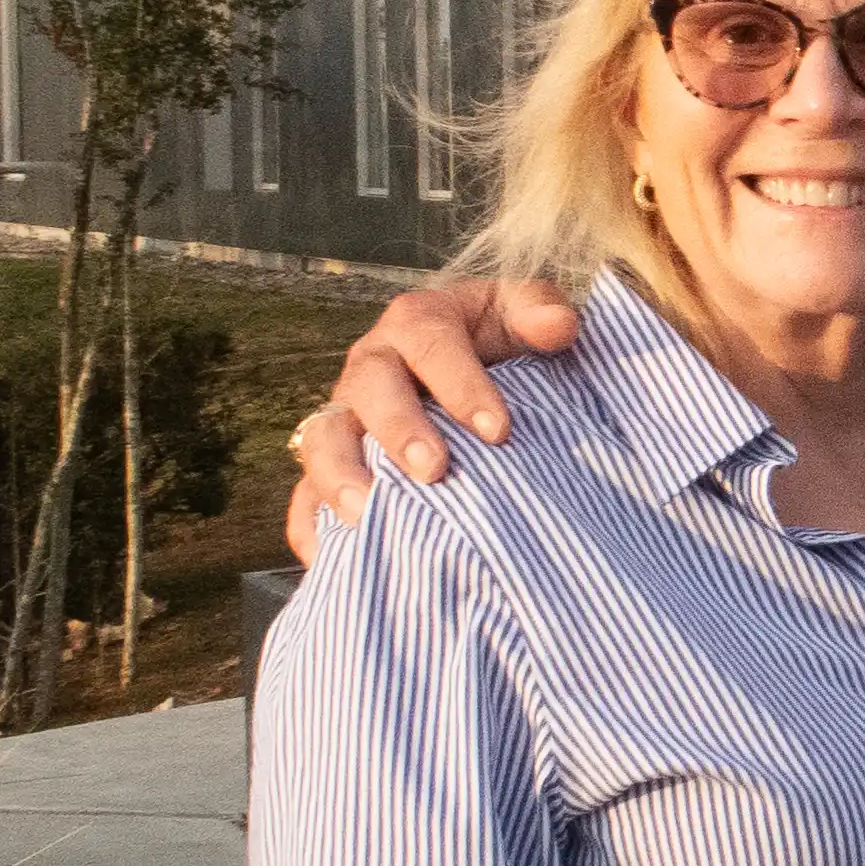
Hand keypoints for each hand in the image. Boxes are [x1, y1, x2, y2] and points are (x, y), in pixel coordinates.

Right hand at [279, 276, 575, 563]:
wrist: (471, 361)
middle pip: (369, 390)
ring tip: (366, 515)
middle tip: (435, 471)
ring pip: (323, 439)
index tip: (498, 431)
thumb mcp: (519, 313)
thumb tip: (559, 326)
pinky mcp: (333, 464)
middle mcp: (372, 365)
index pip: (432, 346)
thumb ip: (540, 309)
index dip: (462, 387)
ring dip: (340, 476)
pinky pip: (305, 493)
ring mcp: (346, 416)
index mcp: (417, 324)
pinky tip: (326, 556)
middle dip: (399, 430)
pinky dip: (309, 523)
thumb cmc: (497, 338)